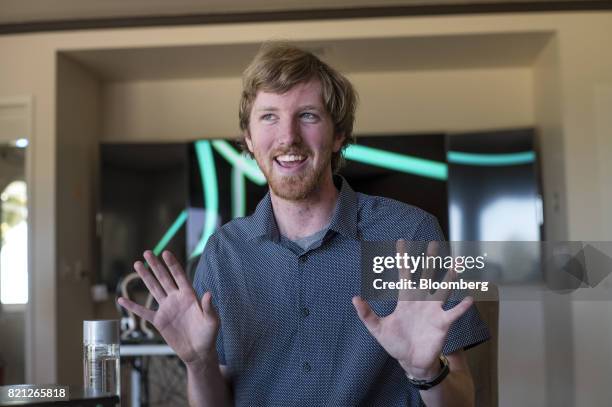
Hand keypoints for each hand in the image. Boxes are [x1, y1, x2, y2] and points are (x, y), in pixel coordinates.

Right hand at [117, 250, 219, 368]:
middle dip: (155, 265)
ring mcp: (166, 308)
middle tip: (147, 252)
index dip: (172, 265)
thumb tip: (208, 293)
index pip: (179, 276)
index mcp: (189, 295)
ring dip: (145, 277)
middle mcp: (176, 298)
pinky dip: (132, 306)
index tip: (165, 253)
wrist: (198, 352)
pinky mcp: (159, 321)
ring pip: (154, 289)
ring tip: (137, 264)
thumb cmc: (208, 335)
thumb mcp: (212, 321)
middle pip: (164, 278)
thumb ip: (209, 307)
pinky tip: (122, 299)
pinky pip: (143, 312)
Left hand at [352, 240, 472, 378]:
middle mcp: (421, 300)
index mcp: (405, 299)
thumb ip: (366, 314)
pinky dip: (461, 307)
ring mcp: (433, 310)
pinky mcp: (443, 323)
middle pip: (426, 275)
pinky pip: (454, 313)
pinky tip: (469, 298)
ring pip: (443, 289)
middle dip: (430, 260)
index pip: (404, 273)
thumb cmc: (395, 343)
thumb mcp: (377, 328)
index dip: (403, 258)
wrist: (411, 361)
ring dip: (450, 277)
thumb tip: (354, 298)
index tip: (402, 241)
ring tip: (457, 263)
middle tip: (434, 243)